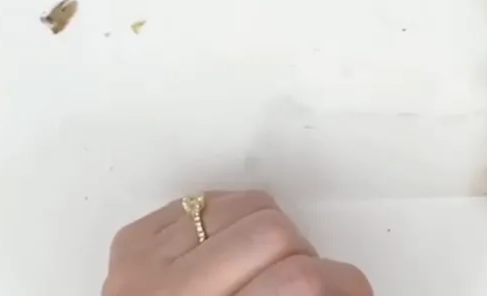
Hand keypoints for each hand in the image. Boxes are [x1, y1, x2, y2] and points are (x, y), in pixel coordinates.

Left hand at [103, 191, 371, 295]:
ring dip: (270, 232)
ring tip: (264, 267)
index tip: (355, 293)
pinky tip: (227, 255)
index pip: (300, 280)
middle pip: (276, 232)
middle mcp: (170, 294)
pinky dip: (229, 222)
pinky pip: (203, 199)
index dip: (343, 284)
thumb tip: (352, 290)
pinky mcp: (131, 244)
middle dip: (303, 256)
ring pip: (246, 203)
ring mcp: (143, 265)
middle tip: (301, 284)